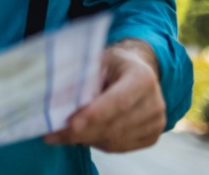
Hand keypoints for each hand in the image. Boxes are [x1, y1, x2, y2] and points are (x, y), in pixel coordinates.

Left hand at [44, 38, 165, 152]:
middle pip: (115, 125)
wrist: (135, 70)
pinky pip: (118, 148)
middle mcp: (155, 102)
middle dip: (81, 131)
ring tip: (60, 134)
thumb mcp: (97, 61)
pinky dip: (96, 143)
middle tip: (52, 133)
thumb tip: (61, 101)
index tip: (71, 123)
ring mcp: (156, 123)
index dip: (95, 114)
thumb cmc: (112, 64)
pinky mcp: (151, 137)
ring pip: (115, 140)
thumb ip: (84, 78)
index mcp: (143, 77)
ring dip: (85, 139)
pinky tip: (80, 135)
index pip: (120, 101)